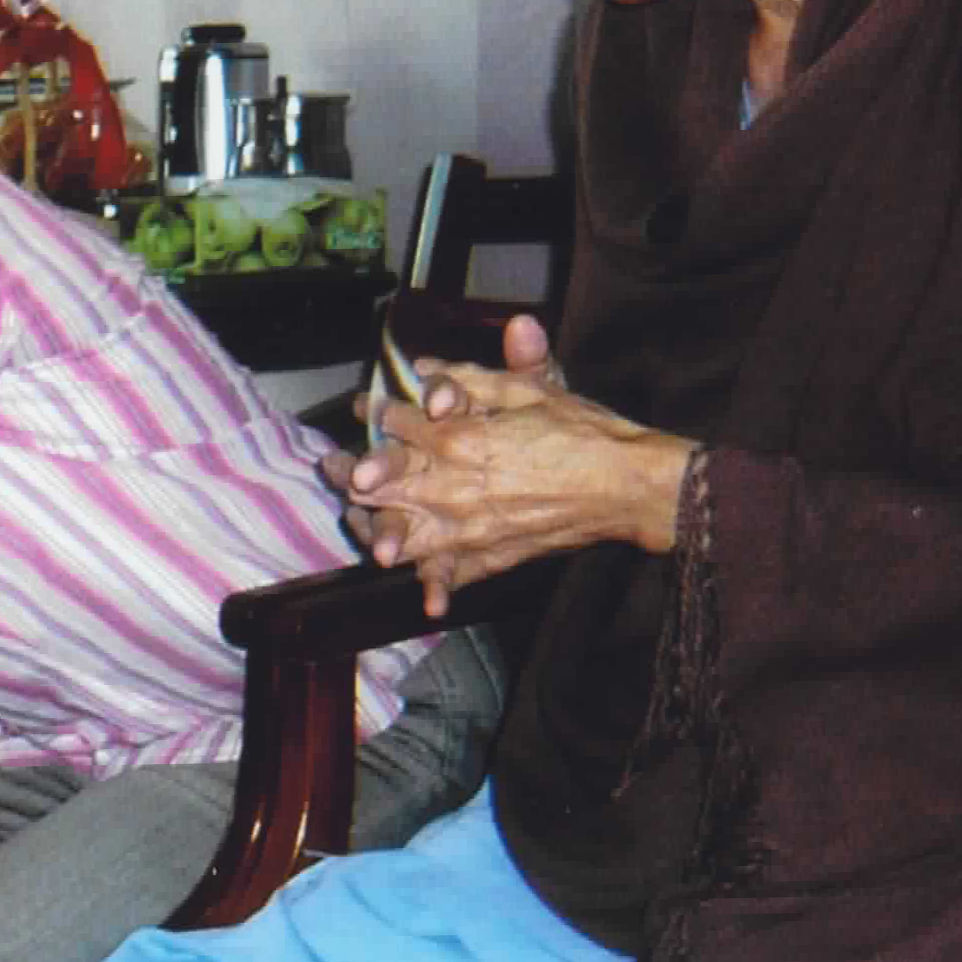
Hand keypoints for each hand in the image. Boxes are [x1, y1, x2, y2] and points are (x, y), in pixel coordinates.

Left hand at [335, 322, 692, 614]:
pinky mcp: (489, 557)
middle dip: (351, 469)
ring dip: (371, 527)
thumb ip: (477, 375)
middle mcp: (452, 487)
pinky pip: (451, 576)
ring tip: (355, 520)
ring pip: (397, 532)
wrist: (628, 485)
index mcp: (458, 439)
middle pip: (379, 480)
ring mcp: (466, 528)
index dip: (377, 411)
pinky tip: (423, 599)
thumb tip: (428, 363)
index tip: (365, 407)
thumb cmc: (584, 432)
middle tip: (333, 465)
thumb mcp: (533, 388)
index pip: (398, 423)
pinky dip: (435, 587)